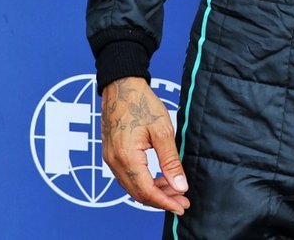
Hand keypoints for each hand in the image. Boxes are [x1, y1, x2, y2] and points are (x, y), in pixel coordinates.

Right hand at [101, 76, 189, 213]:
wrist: (121, 87)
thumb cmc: (142, 104)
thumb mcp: (163, 131)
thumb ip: (170, 161)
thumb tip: (180, 185)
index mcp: (126, 157)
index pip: (146, 191)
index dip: (165, 202)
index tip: (182, 206)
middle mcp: (114, 162)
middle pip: (138, 193)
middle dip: (162, 200)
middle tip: (183, 202)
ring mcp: (110, 159)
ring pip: (132, 187)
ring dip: (154, 192)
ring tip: (176, 191)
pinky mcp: (111, 155)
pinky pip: (128, 177)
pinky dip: (144, 182)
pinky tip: (160, 179)